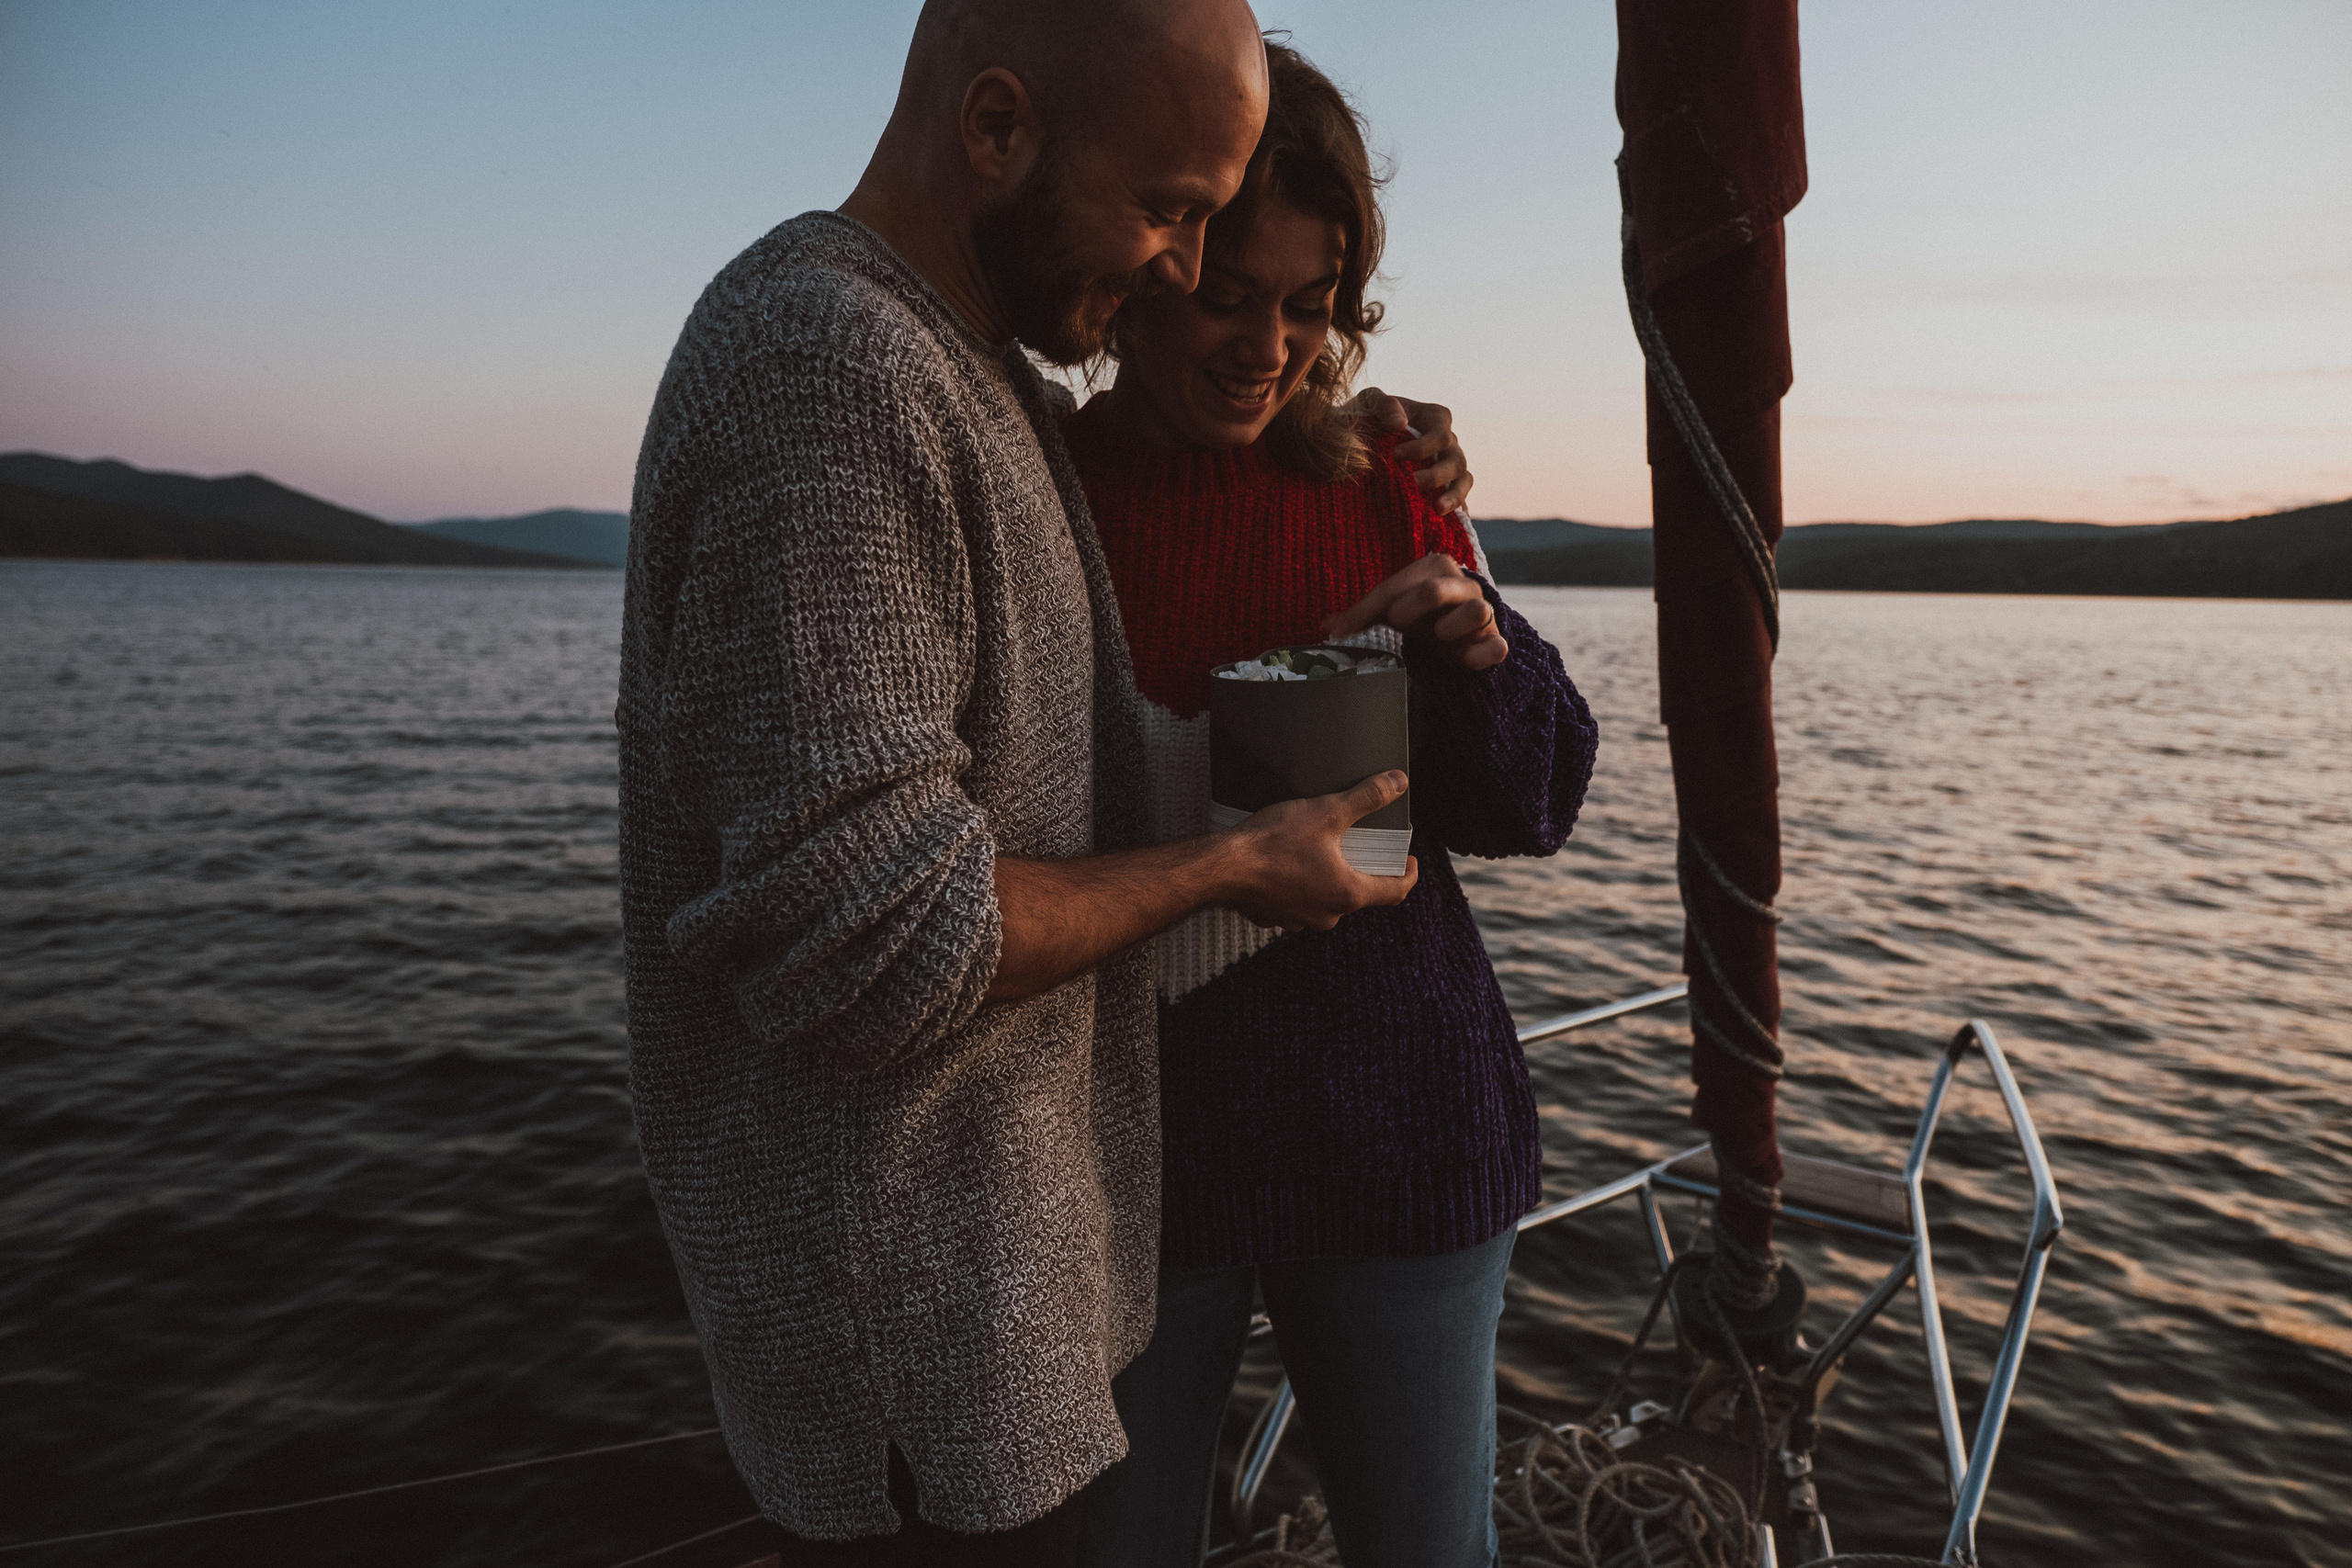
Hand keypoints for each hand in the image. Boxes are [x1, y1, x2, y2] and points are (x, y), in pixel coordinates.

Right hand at [1224, 771, 1419, 931]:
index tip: (1411, 862)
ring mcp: (1299, 920)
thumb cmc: (1273, 843)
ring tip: (1323, 852)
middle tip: (1362, 847)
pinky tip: (1289, 863)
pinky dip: (1301, 885)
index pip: (1394, 892)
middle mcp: (1327, 915)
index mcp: (1347, 893)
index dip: (1409, 876)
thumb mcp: (1326, 812)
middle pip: (1359, 894)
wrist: (1221, 868)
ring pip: (1326, 899)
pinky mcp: (1274, 917)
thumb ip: (1366, 798)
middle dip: (1363, 871)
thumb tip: (1399, 782)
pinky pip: (1298, 902)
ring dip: (1329, 879)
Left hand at [1321, 553, 1508, 672]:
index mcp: (1436, 567)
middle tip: (1399, 626)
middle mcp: (1464, 584)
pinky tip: (1463, 660)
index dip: (1364, 611)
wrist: (1462, 633)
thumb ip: (1362, 615)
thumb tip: (1326, 627)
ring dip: (1448, 630)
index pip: (1394, 587)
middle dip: (1407, 612)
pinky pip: (1496, 647)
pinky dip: (1481, 655)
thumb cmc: (1422, 616)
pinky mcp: (1495, 641)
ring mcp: (1483, 611)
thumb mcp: (1392, 609)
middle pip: (1434, 591)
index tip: (1339, 632)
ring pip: (1475, 611)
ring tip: (1438, 638)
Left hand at [1349, 386, 1472, 513]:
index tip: (1395, 456)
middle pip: (1456, 459)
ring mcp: (1448, 466)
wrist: (1355, 443)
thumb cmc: (1366, 419)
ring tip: (1437, 509)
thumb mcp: (1370, 403)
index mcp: (1434, 418)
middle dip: (1435, 474)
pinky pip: (1459, 499)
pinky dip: (1456, 510)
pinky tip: (1445, 523)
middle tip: (1412, 484)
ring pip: (1463, 480)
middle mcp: (1447, 443)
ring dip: (1453, 495)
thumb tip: (1400, 424)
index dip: (1423, 446)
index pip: (1441, 432)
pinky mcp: (1443, 487)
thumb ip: (1384, 405)